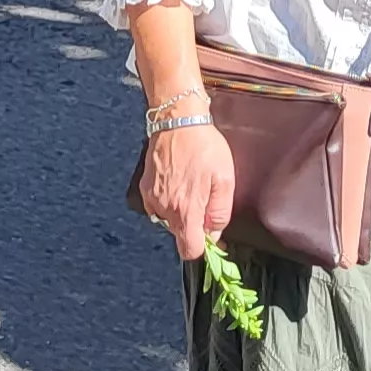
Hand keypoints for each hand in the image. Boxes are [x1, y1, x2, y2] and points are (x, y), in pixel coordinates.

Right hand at [135, 122, 234, 262]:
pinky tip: (178, 183)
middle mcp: (165, 209)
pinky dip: (168, 202)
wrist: (176, 120)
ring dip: (181, 213)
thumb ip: (220, 213)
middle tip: (204, 202)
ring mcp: (152, 198)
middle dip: (193, 226)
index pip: (189, 251)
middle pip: (180, 235)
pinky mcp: (145, 187)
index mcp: (186, 210)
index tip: (210, 235)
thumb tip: (214, 234)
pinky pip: (158, 206)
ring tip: (191, 188)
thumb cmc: (204, 147)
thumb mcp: (225, 180)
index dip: (203, 248)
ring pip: (169, 221)